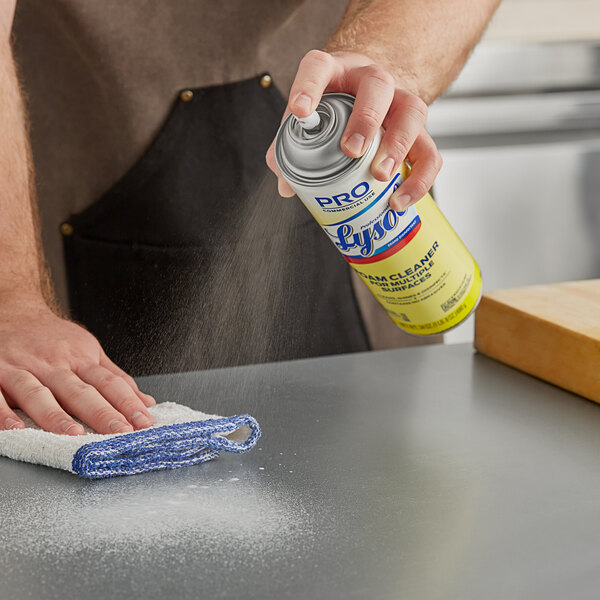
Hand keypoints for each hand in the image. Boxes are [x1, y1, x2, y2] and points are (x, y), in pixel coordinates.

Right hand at [0, 297, 154, 433]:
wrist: (13, 311)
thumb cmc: (52, 337)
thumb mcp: (87, 349)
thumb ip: (114, 378)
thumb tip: (145, 402)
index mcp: (80, 359)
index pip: (110, 384)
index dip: (128, 404)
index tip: (143, 422)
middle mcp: (54, 364)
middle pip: (80, 391)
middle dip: (102, 413)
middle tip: (120, 432)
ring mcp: (23, 369)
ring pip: (40, 394)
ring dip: (57, 415)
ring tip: (74, 435)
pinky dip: (4, 413)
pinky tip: (16, 429)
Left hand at [266, 50, 442, 210]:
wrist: (371, 92)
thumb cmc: (335, 106)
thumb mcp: (310, 117)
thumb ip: (291, 146)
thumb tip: (286, 186)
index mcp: (335, 72)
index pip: (319, 67)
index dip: (308, 86)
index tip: (300, 111)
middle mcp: (372, 81)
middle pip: (378, 86)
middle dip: (366, 119)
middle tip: (352, 151)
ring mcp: (400, 103)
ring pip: (412, 112)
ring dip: (397, 146)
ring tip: (380, 176)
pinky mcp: (418, 131)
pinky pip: (429, 153)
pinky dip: (419, 179)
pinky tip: (399, 200)